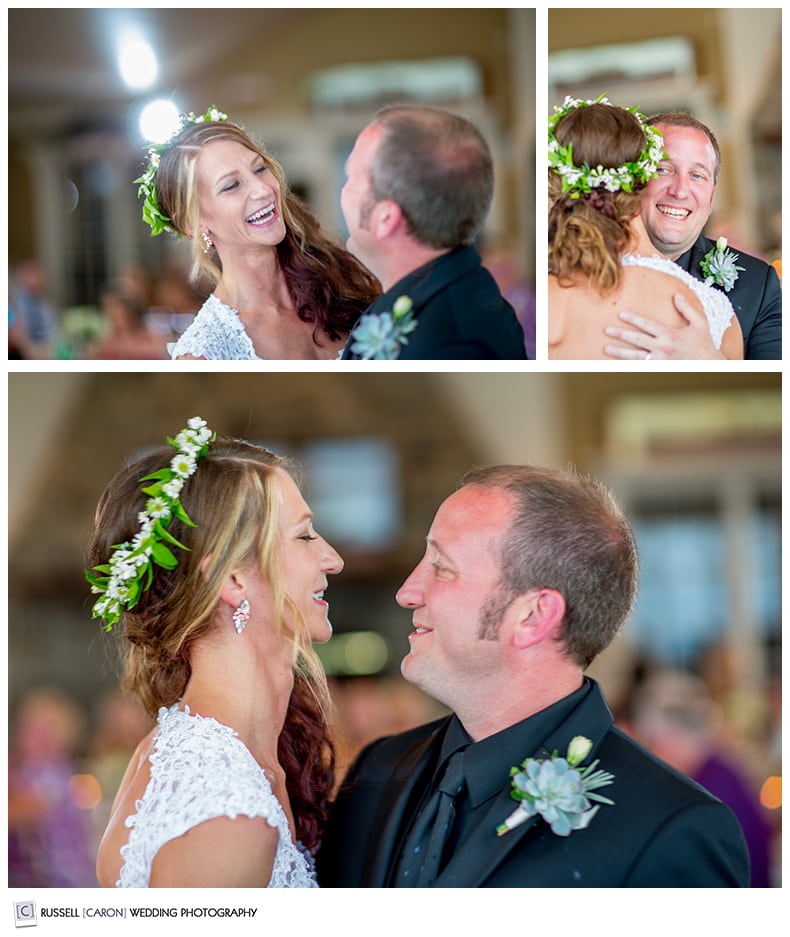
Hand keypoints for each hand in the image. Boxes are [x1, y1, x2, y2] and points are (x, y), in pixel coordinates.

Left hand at [604, 292, 725, 359]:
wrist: (710, 367)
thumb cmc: (704, 346)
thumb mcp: (700, 323)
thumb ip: (687, 309)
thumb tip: (676, 295)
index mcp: (670, 335)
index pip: (647, 324)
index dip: (633, 319)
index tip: (621, 315)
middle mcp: (662, 348)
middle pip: (637, 340)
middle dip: (621, 334)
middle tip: (607, 330)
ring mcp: (659, 361)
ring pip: (635, 356)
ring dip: (619, 352)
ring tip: (606, 348)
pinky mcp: (659, 370)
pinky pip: (641, 368)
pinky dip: (629, 366)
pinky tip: (618, 364)